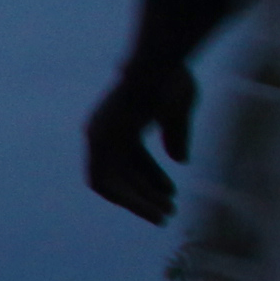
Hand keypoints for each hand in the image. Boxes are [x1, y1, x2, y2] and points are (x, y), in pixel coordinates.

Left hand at [85, 62, 195, 225]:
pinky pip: (105, 182)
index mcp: (120, 122)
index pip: (132, 159)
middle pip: (122, 172)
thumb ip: (175, 136)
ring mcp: (99, 136)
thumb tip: (180, 161)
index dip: (150, 178)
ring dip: (137, 202)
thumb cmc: (171, 80)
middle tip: (167, 212)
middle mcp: (104, 131)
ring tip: (162, 217)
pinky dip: (127, 199)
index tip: (170, 193)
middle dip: (145, 194)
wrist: (159, 63)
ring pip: (113, 183)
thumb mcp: (177, 114)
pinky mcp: (99, 142)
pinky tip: (150, 210)